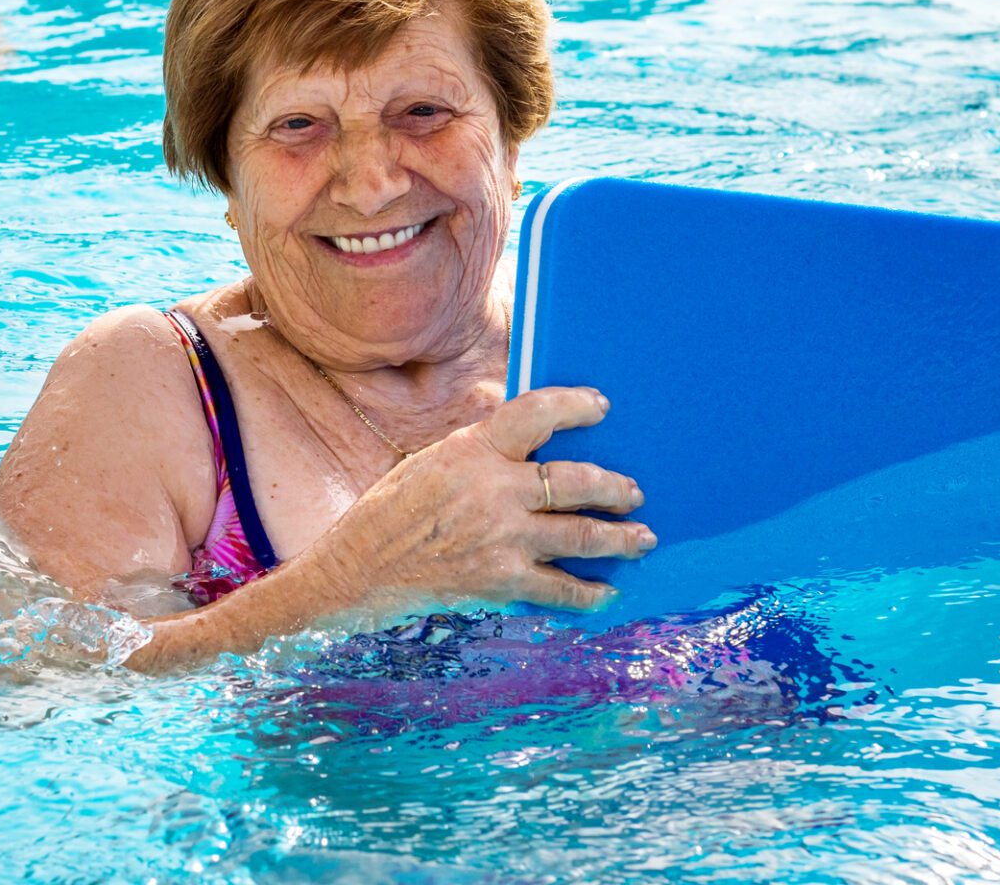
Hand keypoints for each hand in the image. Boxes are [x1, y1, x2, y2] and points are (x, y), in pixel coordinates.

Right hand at [318, 386, 653, 612]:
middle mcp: (494, 492)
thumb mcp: (432, 462)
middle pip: (576, 481)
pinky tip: (607, 592)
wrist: (358, 571)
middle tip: (634, 492)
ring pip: (582, 535)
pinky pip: (561, 588)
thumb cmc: (391, 512)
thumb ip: (481, 452)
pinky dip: (589, 593)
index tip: (601, 406)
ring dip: (620, 538)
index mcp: (472, 450)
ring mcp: (502, 540)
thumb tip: (530, 440)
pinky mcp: (501, 582)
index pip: (536, 414)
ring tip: (641, 537)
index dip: (575, 406)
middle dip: (615, 487)